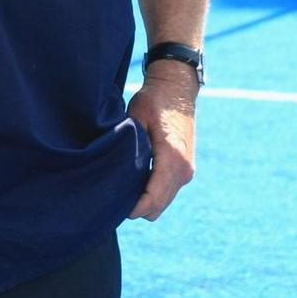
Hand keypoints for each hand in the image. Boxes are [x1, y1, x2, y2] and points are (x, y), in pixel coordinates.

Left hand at [125, 64, 197, 220]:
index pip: (153, 198)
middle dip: (136, 207)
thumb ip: (129, 147)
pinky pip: (166, 191)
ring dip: (144, 201)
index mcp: (172, 159)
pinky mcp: (184, 168)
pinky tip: (133, 181)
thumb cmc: (154, 100)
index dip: (133, 208)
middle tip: (110, 198)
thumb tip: (115, 172)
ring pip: (163, 202)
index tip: (112, 207)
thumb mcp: (136, 119)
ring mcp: (186, 171)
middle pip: (158, 206)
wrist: (177, 89)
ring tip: (119, 189)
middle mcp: (183, 170)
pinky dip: (151, 193)